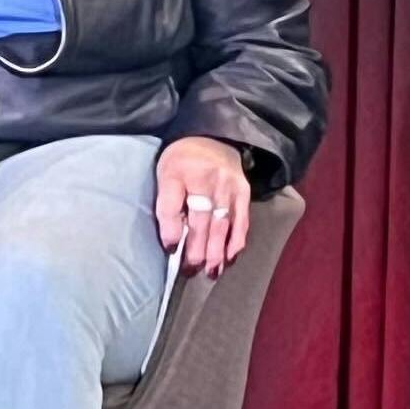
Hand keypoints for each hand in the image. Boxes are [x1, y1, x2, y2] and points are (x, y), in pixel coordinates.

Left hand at [155, 139, 252, 275]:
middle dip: (196, 250)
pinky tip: (229, 258)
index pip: (172, 205)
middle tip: (191, 271)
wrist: (214, 136)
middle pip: (201, 220)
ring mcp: (229, 186)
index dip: (172, 230)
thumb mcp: (165, 173)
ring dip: (216, 252)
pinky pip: (241, 221)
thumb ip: (167, 203)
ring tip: (210, 272)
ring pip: (222, 225)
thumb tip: (173, 240)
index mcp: (179, 172)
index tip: (171, 249)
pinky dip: (236, 242)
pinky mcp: (243, 192)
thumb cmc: (184, 160)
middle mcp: (207, 179)